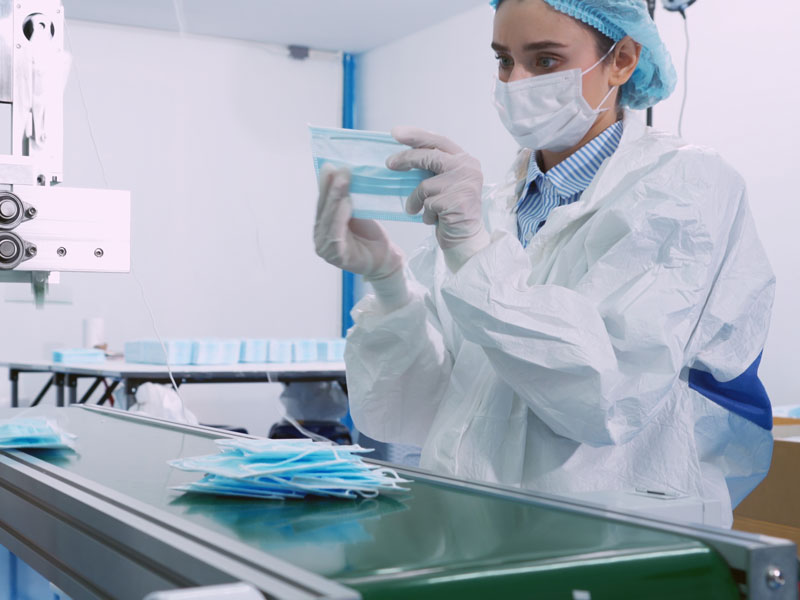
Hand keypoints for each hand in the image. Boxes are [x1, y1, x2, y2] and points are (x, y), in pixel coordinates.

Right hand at [314, 164, 402, 280]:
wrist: (386, 259)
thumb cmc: (371, 236)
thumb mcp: (357, 212)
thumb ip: (346, 198)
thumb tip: (339, 171)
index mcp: (322, 225)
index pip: (322, 202)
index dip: (325, 184)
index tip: (330, 166)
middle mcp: (320, 236)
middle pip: (323, 208)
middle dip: (331, 187)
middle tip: (339, 169)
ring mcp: (325, 248)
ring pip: (328, 218)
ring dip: (336, 198)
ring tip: (343, 181)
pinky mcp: (336, 256)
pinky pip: (336, 233)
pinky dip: (340, 216)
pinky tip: (346, 202)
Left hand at [387, 128, 488, 255]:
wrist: (465, 239)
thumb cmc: (449, 211)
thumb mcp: (443, 183)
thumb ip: (432, 168)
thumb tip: (401, 156)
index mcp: (465, 160)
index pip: (438, 141)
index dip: (416, 135)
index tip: (395, 133)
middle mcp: (467, 168)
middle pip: (429, 156)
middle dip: (406, 159)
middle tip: (389, 164)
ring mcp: (463, 185)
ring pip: (424, 185)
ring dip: (416, 200)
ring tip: (418, 209)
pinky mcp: (456, 202)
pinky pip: (427, 204)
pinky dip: (425, 214)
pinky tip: (434, 220)